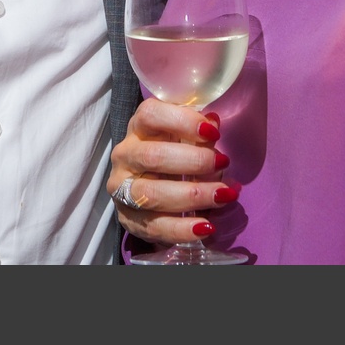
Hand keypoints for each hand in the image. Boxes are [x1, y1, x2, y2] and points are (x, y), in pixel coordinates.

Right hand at [105, 102, 238, 245]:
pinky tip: (205, 226)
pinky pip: (154, 226)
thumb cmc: (173, 154)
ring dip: (192, 195)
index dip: (182, 121)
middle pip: (153, 156)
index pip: (150, 115)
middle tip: (223, 163)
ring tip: (222, 196)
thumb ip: (199, 132)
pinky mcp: (127, 218)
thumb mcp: (185, 138)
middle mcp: (125, 155)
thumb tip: (213, 125)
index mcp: (138, 128)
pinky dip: (182, 228)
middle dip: (193, 161)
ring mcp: (121, 188)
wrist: (151, 190)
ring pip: (151, 193)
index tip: (213, 133)